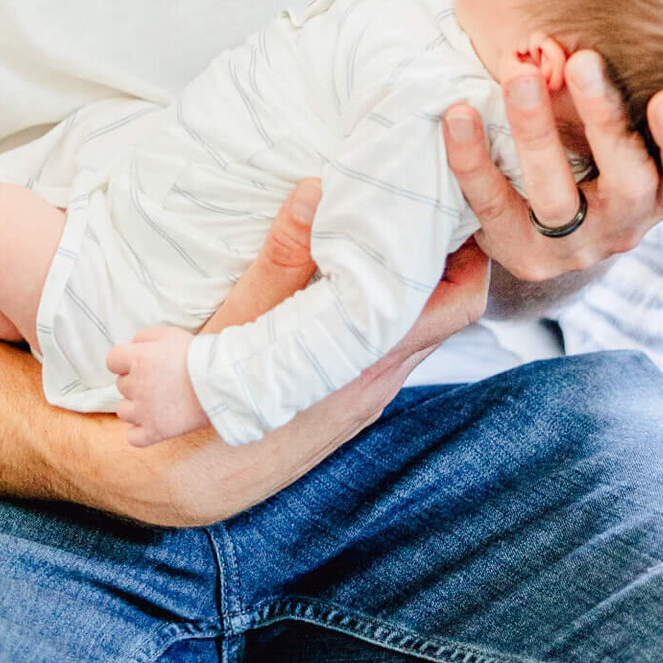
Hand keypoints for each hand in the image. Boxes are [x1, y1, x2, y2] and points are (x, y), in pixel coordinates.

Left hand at [107, 326, 206, 445]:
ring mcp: (144, 412)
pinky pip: (133, 437)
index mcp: (138, 359)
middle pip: (121, 385)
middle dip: (135, 381)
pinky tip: (152, 422)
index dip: (124, 361)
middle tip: (159, 380)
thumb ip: (144, 336)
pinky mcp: (155, 432)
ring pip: (123, 411)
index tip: (139, 363)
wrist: (220, 382)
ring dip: (135, 406)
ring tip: (157, 401)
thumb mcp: (170, 333)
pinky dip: (139, 432)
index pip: (112, 360)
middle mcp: (137, 385)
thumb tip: (131, 345)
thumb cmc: (197, 355)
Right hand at [116, 179, 490, 525]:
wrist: (192, 472)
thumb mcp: (244, 315)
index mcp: (369, 356)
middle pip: (445, 311)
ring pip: (415, 327)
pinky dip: (387, 306)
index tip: (453, 205)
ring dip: (415, 281)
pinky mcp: (346, 397)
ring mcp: (364, 392)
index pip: (457, 303)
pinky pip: (386, 344)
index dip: (470, 253)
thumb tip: (314, 190)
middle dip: (445, 255)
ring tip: (394, 227)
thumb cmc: (216, 397)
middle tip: (426, 202)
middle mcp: (378, 378)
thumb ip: (285, 253)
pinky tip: (357, 278)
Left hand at [442, 52, 662, 286]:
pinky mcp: (521, 252)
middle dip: (606, 120)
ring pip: (558, 197)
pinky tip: (456, 113)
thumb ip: (615, 76)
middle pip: (630, 181)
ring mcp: (575, 244)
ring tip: (520, 76)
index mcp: (662, 188)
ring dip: (538, 132)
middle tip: (585, 60)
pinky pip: (492, 203)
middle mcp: (628, 222)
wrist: (531, 220)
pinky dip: (472, 157)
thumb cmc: (584, 142)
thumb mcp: (610, 118)